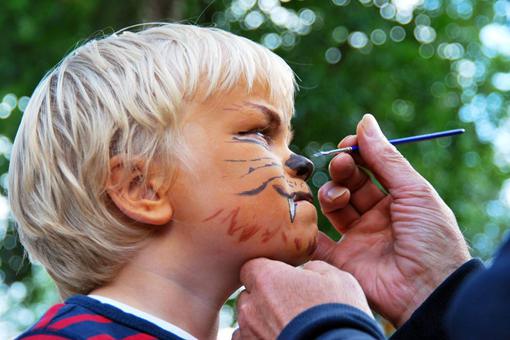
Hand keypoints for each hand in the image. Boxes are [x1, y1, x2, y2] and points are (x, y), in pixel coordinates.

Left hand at [234, 258, 371, 339]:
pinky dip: (262, 337)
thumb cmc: (337, 316)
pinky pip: (250, 339)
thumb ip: (313, 267)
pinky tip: (285, 337)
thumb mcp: (336, 278)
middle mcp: (251, 304)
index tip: (284, 280)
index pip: (253, 267)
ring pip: (249, 319)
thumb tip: (308, 271)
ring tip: (290, 325)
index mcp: (266, 278)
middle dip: (265, 297)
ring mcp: (249, 331)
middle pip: (250, 294)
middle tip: (291, 305)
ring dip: (263, 320)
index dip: (268, 272)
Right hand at [315, 114, 470, 325]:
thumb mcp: (414, 191)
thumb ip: (386, 158)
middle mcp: (376, 217)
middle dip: (344, 170)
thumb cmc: (431, 238)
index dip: (358, 154)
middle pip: (350, 184)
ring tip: (340, 196)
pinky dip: (309, 228)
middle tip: (343, 164)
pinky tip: (309, 212)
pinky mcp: (342, 260)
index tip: (349, 143)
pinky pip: (318, 241)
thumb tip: (365, 121)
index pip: (370, 169)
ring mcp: (358, 238)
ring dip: (332, 193)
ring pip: (333, 206)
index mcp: (398, 199)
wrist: (429, 290)